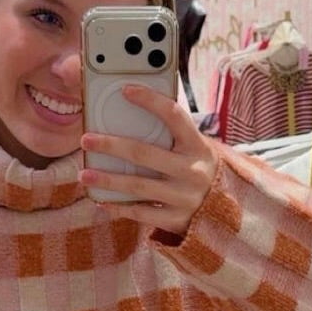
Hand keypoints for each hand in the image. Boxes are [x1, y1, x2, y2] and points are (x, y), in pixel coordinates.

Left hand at [79, 85, 219, 235]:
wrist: (227, 212)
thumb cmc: (198, 170)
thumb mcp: (195, 149)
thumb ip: (170, 135)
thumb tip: (129, 112)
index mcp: (198, 145)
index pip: (174, 115)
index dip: (150, 100)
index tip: (126, 90)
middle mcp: (192, 171)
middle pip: (144, 154)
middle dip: (111, 145)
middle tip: (85, 140)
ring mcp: (184, 198)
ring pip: (137, 186)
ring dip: (107, 180)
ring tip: (84, 173)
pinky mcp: (176, 219)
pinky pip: (141, 213)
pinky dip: (118, 207)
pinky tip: (100, 200)